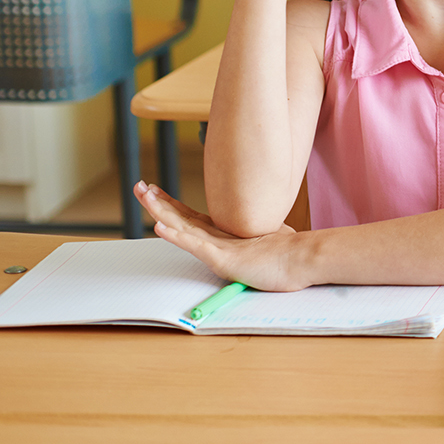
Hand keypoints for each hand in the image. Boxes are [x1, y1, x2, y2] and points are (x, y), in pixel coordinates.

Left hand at [135, 183, 313, 291]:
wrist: (303, 258)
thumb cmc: (286, 255)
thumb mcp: (259, 244)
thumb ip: (245, 240)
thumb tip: (245, 239)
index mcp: (225, 232)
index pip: (190, 217)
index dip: (170, 204)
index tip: (155, 192)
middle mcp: (219, 234)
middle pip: (180, 215)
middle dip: (157, 200)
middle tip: (140, 185)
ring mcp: (219, 244)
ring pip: (182, 225)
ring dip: (160, 210)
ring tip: (144, 196)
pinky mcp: (223, 257)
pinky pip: (193, 245)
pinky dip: (175, 236)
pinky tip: (159, 227)